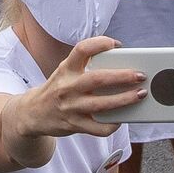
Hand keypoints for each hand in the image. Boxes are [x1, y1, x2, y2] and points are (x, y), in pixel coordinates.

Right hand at [11, 36, 146, 139]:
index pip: (82, 50)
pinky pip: (98, 128)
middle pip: (98, 79)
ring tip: (140, 95)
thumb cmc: (57, 89)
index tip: (116, 45)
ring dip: (125, 100)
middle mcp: (67, 87)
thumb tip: (119, 63)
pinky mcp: (74, 125)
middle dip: (123, 77)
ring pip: (102, 105)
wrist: (32, 113)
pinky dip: (113, 124)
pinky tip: (122, 119)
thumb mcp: (65, 71)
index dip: (100, 44)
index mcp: (66, 69)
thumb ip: (85, 66)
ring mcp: (71, 107)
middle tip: (141, 75)